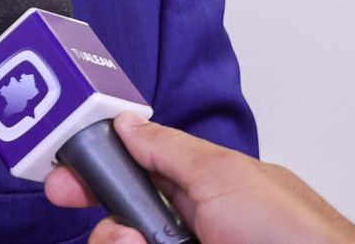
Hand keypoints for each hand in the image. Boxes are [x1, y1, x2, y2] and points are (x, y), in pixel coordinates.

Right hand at [44, 112, 354, 243]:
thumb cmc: (295, 233)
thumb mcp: (221, 174)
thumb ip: (165, 147)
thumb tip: (124, 121)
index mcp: (195, 186)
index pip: (127, 169)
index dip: (89, 165)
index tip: (59, 168)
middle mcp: (185, 224)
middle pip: (114, 214)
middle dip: (95, 208)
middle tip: (68, 197)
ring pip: (118, 239)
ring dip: (113, 236)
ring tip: (136, 240)